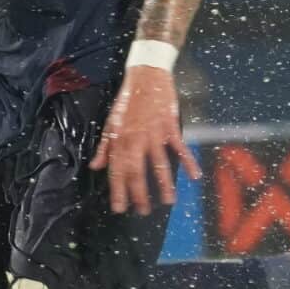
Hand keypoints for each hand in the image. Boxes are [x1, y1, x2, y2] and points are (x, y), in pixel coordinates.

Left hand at [90, 65, 199, 214]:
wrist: (146, 77)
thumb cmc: (127, 102)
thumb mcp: (110, 124)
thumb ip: (104, 148)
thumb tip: (95, 167)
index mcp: (119, 140)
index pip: (117, 171)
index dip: (118, 191)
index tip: (120, 208)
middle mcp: (134, 140)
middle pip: (136, 172)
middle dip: (139, 193)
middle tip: (143, 211)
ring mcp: (153, 133)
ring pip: (159, 164)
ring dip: (164, 184)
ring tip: (168, 201)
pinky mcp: (170, 126)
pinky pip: (180, 147)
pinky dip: (188, 161)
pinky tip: (194, 176)